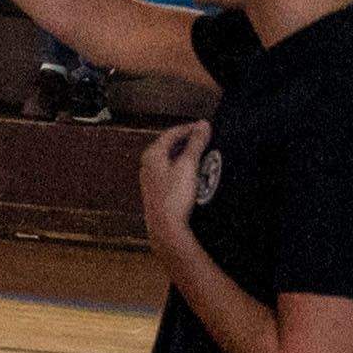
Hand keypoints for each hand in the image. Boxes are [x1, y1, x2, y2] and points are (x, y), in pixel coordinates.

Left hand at [136, 121, 209, 245]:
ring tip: (202, 152)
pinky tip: (193, 172)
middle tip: (204, 137)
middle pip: (169, 145)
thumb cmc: (174, 197)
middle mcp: (148, 164)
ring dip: (186, 153)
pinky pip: (171, 171)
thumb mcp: (188, 165)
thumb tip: (203, 125)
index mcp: (152, 154)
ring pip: (169, 158)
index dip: (189, 128)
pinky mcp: (158, 190)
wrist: (166, 226)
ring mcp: (151, 178)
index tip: (204, 126)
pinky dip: (183, 166)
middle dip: (187, 140)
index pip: (171, 133)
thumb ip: (196, 143)